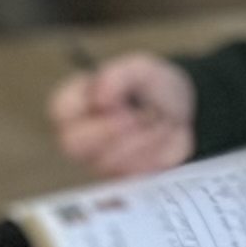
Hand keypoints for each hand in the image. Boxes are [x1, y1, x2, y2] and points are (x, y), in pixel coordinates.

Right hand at [48, 55, 195, 179]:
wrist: (185, 111)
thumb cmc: (153, 87)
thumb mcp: (140, 69)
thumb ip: (118, 77)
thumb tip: (100, 98)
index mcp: (78, 103)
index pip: (61, 111)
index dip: (85, 108)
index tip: (114, 101)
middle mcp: (82, 135)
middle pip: (74, 144)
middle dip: (108, 131)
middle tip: (134, 118)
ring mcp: (101, 160)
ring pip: (106, 162)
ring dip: (139, 140)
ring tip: (158, 122)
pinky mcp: (125, 177)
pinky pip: (131, 175)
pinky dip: (153, 155)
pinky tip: (162, 138)